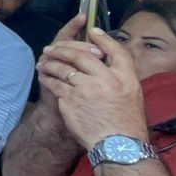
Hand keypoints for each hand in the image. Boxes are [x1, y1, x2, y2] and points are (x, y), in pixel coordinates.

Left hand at [37, 26, 146, 149]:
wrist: (117, 145)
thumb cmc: (126, 122)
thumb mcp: (132, 95)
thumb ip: (119, 77)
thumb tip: (102, 61)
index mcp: (125, 77)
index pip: (116, 50)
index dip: (103, 38)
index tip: (91, 29)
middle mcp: (106, 80)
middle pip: (81, 55)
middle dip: (64, 48)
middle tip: (52, 47)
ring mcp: (86, 89)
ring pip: (63, 68)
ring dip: (51, 63)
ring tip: (43, 61)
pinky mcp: (70, 100)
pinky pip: (55, 84)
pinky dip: (48, 78)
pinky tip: (44, 77)